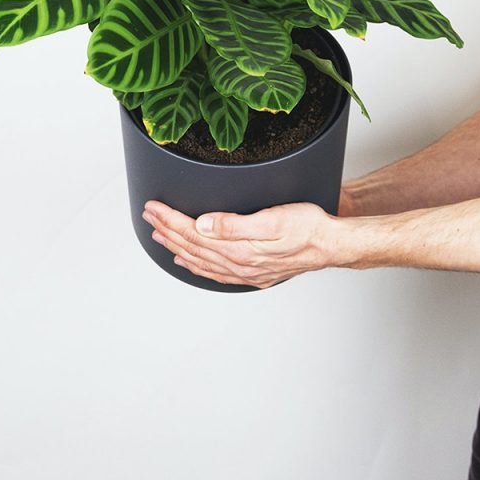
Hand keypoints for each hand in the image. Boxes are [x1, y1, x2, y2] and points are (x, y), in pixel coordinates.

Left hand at [142, 200, 339, 288]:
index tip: (153, 207)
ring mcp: (244, 271)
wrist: (331, 245)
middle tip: (148, 216)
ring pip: (200, 260)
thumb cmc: (308, 228)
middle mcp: (238, 264)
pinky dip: (196, 266)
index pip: (193, 233)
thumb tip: (202, 225)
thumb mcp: (273, 219)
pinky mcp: (252, 272)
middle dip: (167, 230)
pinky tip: (189, 260)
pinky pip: (215, 272)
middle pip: (192, 247)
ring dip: (176, 247)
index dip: (170, 219)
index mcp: (239, 250)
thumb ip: (234, 224)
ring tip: (158, 236)